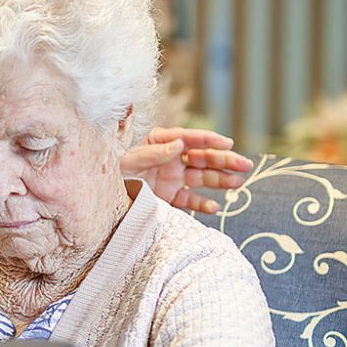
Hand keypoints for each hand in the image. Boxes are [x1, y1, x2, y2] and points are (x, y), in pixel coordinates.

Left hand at [121, 127, 251, 213]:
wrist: (101, 197)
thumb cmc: (113, 171)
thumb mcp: (130, 160)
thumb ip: (155, 152)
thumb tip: (180, 144)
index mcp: (161, 142)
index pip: (190, 138)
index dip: (209, 139)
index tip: (227, 142)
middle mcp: (171, 158)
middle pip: (203, 158)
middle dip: (225, 160)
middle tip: (245, 165)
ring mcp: (173, 178)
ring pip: (202, 178)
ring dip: (221, 181)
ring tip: (238, 184)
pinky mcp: (171, 197)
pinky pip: (190, 201)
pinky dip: (202, 205)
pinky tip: (215, 208)